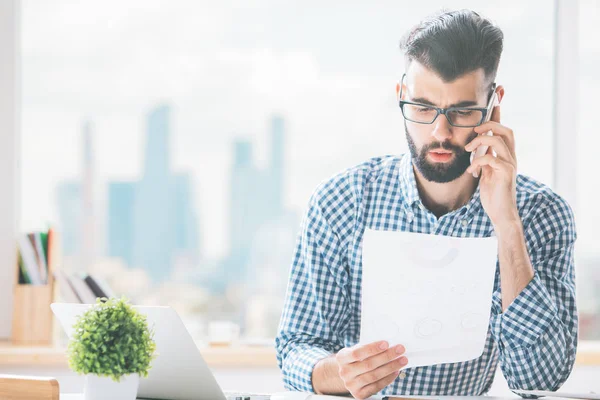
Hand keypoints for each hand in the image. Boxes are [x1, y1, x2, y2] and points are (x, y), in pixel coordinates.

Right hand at [335, 341, 407, 398]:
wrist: (346, 375)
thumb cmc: (354, 359)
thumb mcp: (355, 350)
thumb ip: (366, 347)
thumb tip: (387, 344)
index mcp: (342, 358)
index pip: (357, 352)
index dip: (372, 348)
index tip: (386, 343)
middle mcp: (345, 372)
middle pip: (368, 364)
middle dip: (387, 356)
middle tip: (400, 350)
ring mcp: (351, 385)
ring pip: (374, 376)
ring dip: (390, 367)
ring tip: (402, 360)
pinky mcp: (358, 394)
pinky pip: (376, 386)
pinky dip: (388, 379)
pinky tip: (395, 371)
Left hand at [465, 105, 519, 229]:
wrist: (500, 213)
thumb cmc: (492, 193)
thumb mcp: (484, 172)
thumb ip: (483, 158)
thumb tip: (474, 146)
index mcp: (506, 154)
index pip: (503, 130)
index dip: (499, 113)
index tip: (496, 96)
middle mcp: (511, 157)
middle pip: (506, 130)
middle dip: (489, 125)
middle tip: (473, 132)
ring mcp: (510, 165)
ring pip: (499, 140)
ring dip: (480, 142)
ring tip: (468, 151)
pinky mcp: (506, 174)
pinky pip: (492, 158)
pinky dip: (477, 161)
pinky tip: (472, 172)